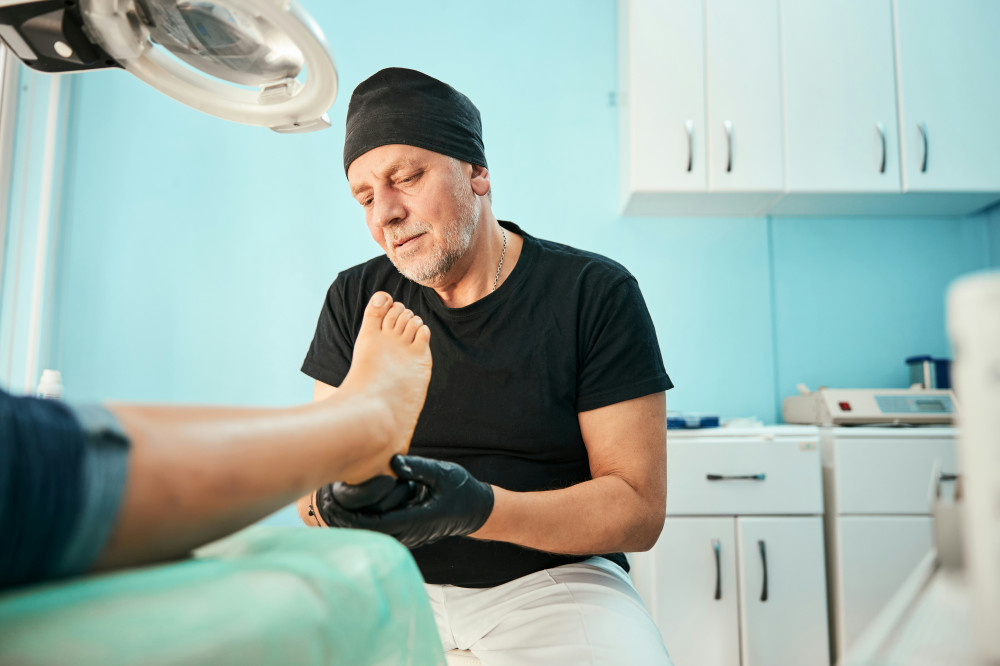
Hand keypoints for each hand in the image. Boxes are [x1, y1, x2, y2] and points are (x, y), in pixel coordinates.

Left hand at [314, 454, 493, 548]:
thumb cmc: (460, 490)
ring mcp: (403, 533)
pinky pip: (374, 527)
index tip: (333, 499)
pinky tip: (342, 504)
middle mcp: (406, 532)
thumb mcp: (443, 473)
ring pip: (368, 532)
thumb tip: (393, 461)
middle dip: (341, 517)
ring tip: (324, 500)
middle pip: (365, 531)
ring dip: (346, 519)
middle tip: (320, 498)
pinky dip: (356, 519)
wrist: (474, 509)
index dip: (351, 515)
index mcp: (415, 520)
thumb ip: (419, 468)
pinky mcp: (401, 529)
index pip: (375, 523)